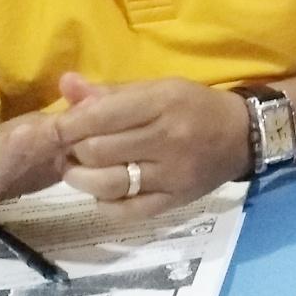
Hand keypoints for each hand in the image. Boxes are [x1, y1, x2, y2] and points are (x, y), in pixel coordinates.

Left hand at [54, 74, 250, 219]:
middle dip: (73, 150)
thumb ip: (110, 92)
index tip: (52, 130)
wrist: (243, 135)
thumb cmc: (194, 106)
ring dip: (81, 178)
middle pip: (96, 151)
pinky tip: (106, 191)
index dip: (65, 126)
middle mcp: (168, 138)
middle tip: (71, 148)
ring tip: (80, 169)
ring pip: (107, 183)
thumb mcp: (158, 89)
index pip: (99, 117)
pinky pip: (126, 211)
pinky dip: (105, 203)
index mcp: (163, 102)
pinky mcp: (175, 200)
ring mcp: (172, 173)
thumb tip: (65, 85)